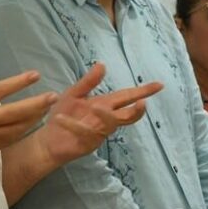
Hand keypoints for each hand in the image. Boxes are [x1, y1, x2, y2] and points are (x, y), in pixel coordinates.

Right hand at [0, 54, 56, 169]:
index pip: (1, 89)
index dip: (20, 82)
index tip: (35, 75)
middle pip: (16, 112)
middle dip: (37, 104)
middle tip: (53, 96)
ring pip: (17, 128)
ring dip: (34, 118)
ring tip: (47, 109)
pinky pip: (11, 139)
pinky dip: (24, 131)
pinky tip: (32, 124)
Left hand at [34, 63, 162, 166]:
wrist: (48, 139)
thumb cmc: (62, 114)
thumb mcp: (74, 94)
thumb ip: (88, 82)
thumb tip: (102, 64)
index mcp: (105, 105)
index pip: (127, 96)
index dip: (143, 91)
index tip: (159, 85)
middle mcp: (105, 119)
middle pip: (127, 115)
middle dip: (137, 110)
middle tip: (143, 103)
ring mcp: (98, 133)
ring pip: (109, 125)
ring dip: (105, 116)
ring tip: (95, 107)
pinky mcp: (86, 144)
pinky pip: (84, 133)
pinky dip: (73, 125)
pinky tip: (61, 119)